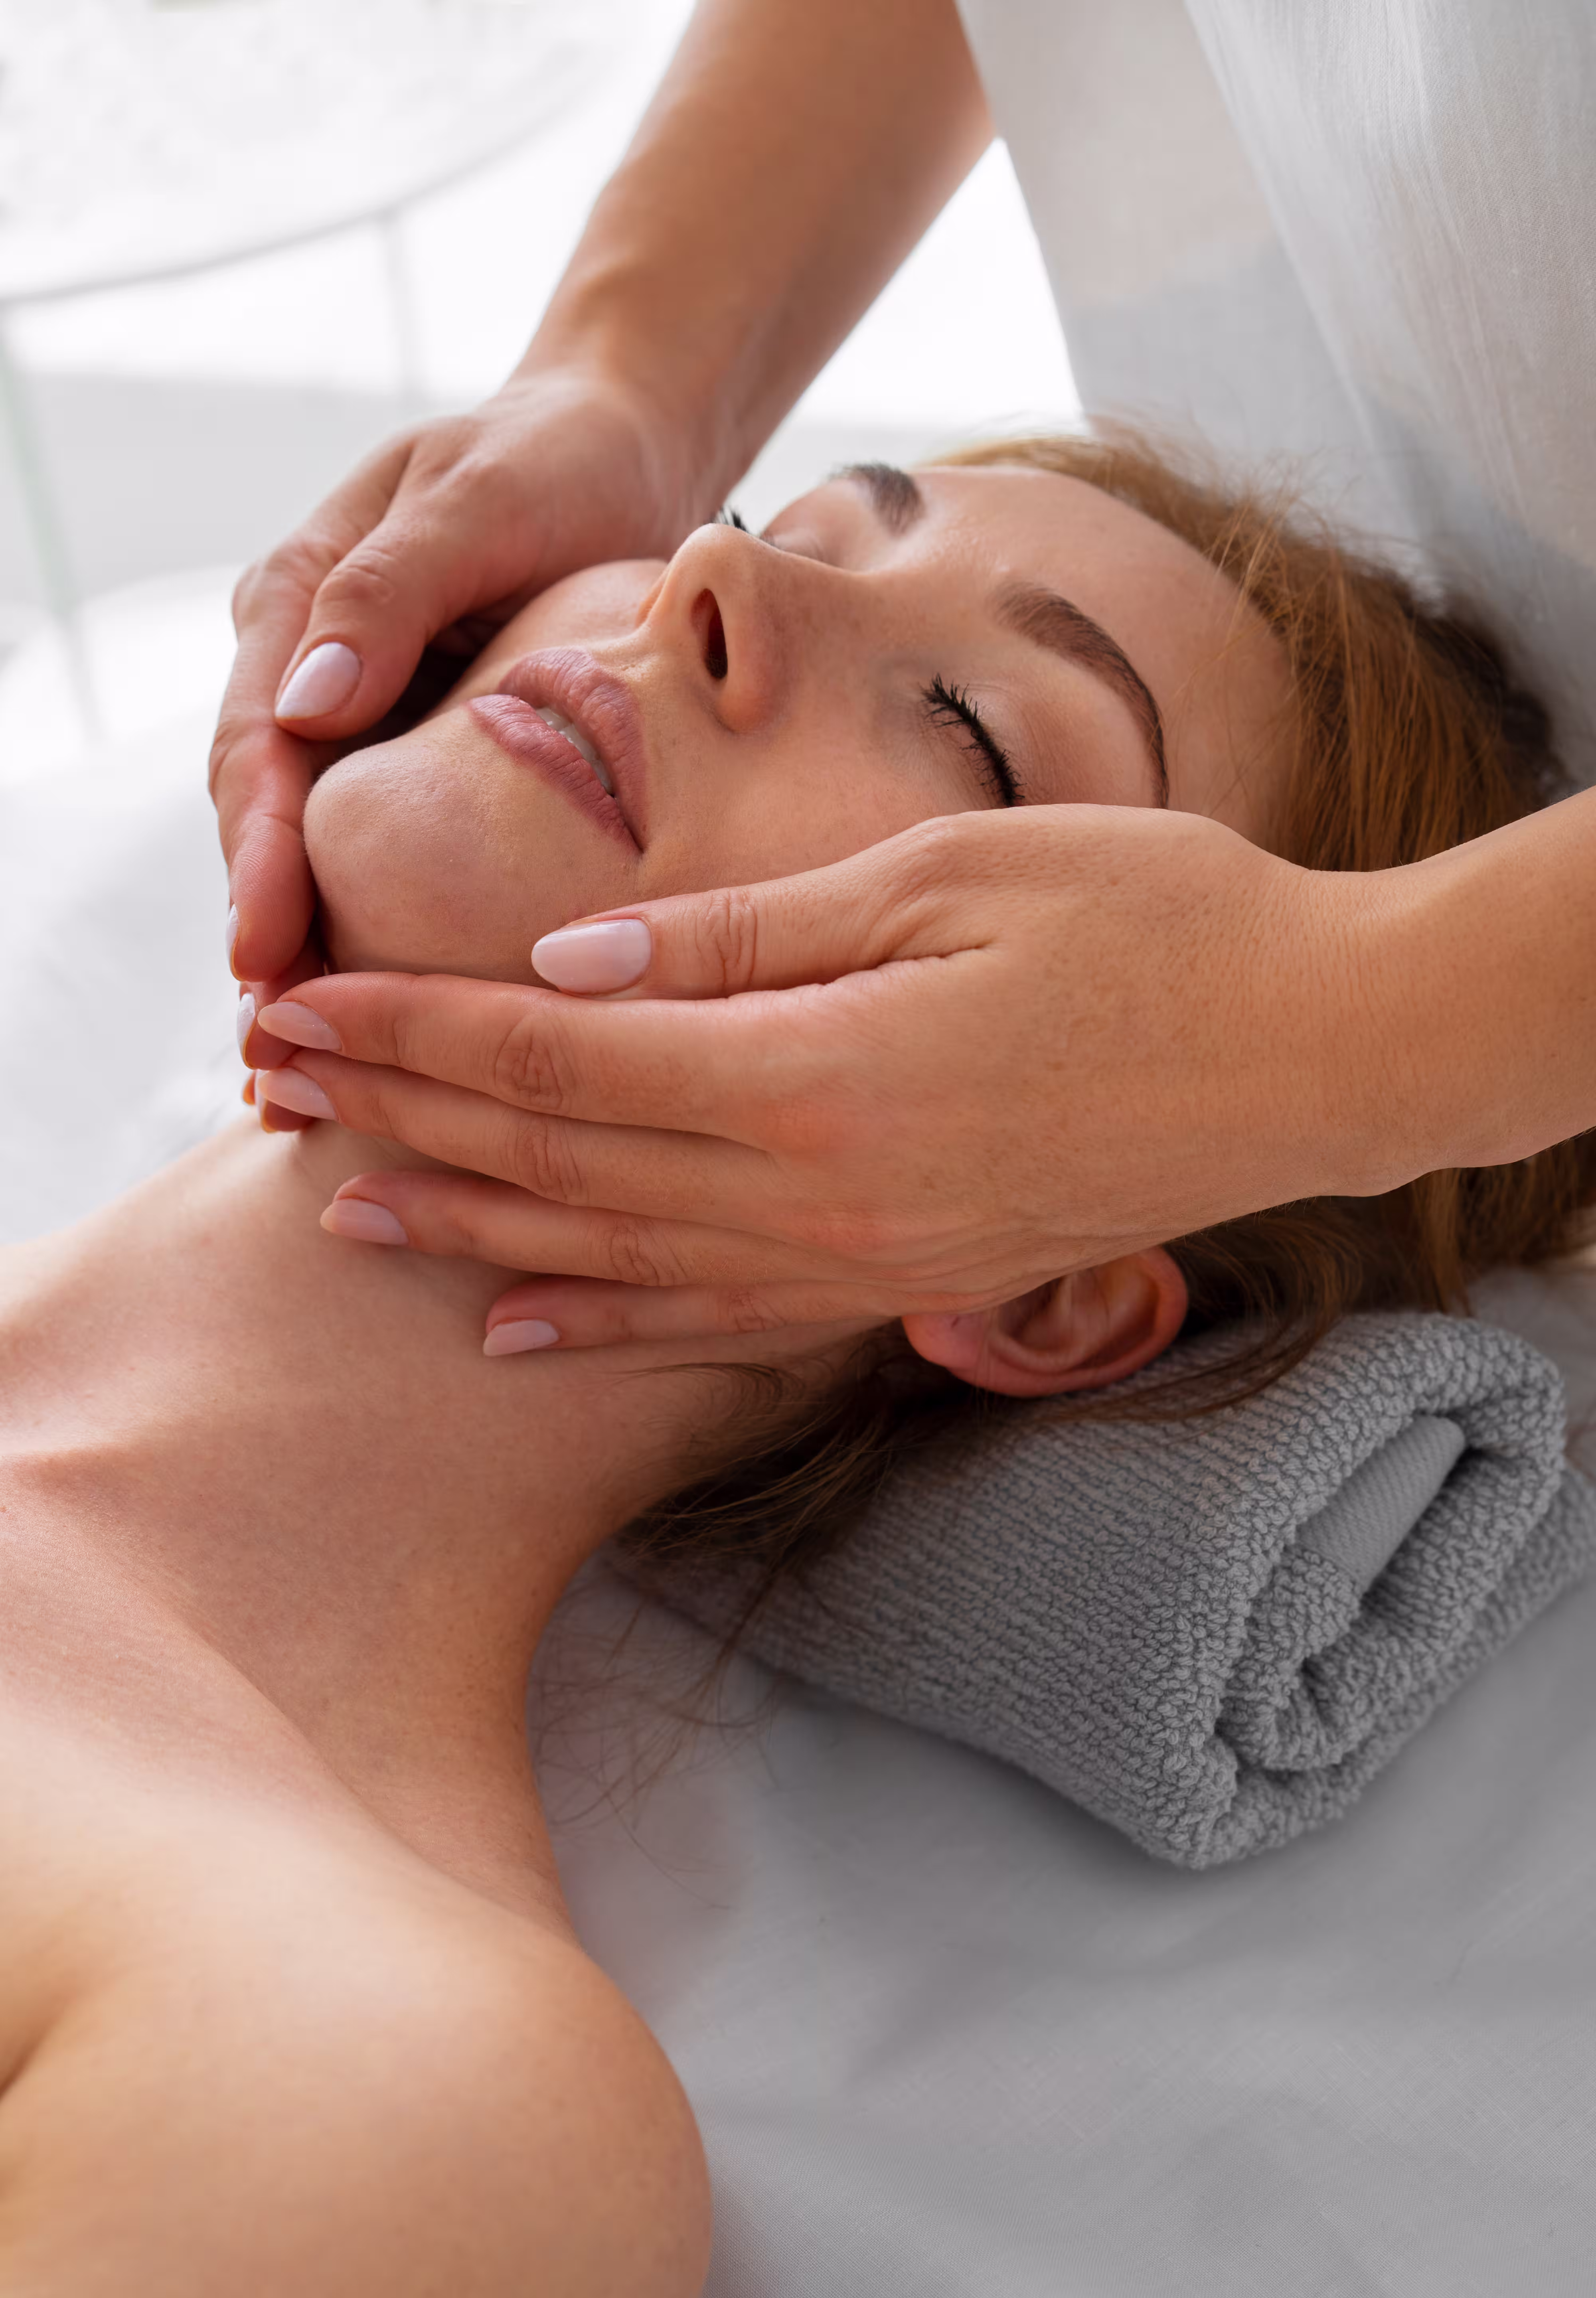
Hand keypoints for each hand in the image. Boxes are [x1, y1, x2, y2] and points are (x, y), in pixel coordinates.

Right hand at [214, 365, 703, 1075]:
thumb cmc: (558, 458)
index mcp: (301, 598)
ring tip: (297, 1066)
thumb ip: (393, 592)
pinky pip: (371, 842)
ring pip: (310, 844)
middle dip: (264, 932)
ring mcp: (352, 710)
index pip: (259, 749)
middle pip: (264, 816)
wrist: (615, 445)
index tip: (264, 954)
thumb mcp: (483, 499)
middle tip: (272, 1052)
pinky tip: (369, 1012)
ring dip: (301, 949)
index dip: (260, 859)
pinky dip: (358, 921)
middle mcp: (307, 663)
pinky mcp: (408, 744)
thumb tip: (306, 707)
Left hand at [251, 804, 1413, 1350]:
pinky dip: (602, 1328)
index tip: (298, 1009)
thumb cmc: (1154, 923)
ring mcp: (862, 1256)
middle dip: (398, 1122)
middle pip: (556, 1164)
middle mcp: (819, 1191)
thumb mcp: (947, 875)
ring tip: (339, 1211)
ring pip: (611, 1259)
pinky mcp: (906, 1284)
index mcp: (817, 1070)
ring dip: (465, 1233)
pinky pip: (718, 1323)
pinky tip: (513, 1330)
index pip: (554, 1061)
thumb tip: (574, 972)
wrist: (1317, 1051)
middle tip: (269, 1091)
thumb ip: (747, 938)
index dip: (411, 1036)